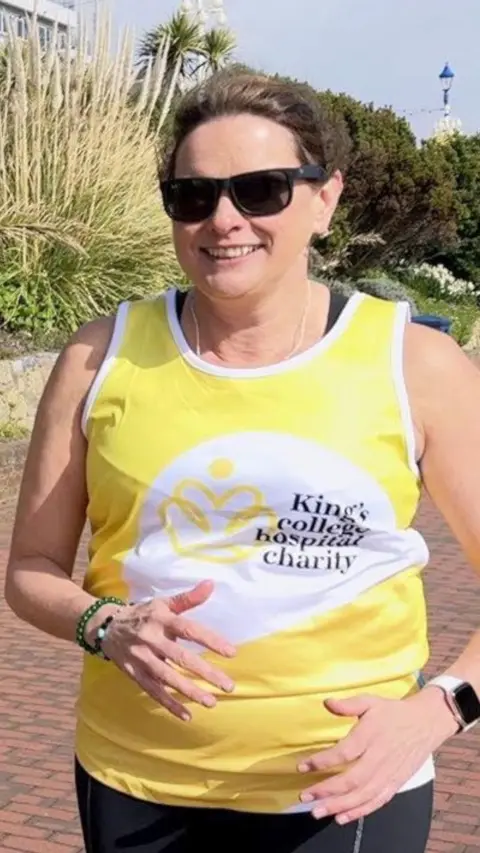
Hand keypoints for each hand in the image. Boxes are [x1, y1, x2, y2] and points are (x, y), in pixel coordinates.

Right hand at [97, 581, 235, 720]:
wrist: (106, 626)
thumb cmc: (143, 614)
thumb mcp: (163, 603)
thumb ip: (188, 598)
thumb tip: (211, 584)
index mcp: (161, 619)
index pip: (189, 630)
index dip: (210, 640)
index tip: (231, 653)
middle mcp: (151, 639)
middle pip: (181, 658)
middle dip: (206, 673)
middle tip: (228, 686)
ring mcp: (141, 658)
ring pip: (167, 678)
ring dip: (190, 691)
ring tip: (211, 702)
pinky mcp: (134, 673)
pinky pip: (153, 691)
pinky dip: (169, 704)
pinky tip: (187, 715)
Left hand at [298, 688, 457, 823]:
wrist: (426, 723)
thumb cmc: (394, 712)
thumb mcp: (371, 701)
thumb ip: (348, 704)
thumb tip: (326, 702)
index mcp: (371, 735)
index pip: (344, 752)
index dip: (322, 761)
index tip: (302, 767)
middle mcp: (379, 757)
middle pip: (351, 780)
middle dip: (326, 790)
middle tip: (305, 796)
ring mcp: (389, 773)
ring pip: (362, 795)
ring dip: (339, 806)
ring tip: (318, 811)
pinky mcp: (395, 783)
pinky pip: (376, 802)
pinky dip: (359, 812)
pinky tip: (342, 817)